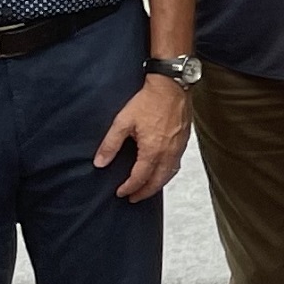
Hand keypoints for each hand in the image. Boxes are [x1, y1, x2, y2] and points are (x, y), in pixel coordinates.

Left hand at [94, 77, 190, 201]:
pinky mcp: (184, 140)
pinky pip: (177, 163)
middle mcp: (168, 152)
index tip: (121, 193)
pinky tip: (162, 169)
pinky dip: (168, 172)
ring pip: (170, 174)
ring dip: (158, 184)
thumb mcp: (123, 122)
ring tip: (147, 187)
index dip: (129, 188)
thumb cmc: (149, 101)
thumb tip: (100, 162)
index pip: (140, 177)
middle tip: (134, 198)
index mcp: (152, 150)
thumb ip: (110, 144)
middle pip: (158, 181)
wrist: (171, 85)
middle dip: (145, 192)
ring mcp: (178, 147)